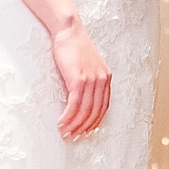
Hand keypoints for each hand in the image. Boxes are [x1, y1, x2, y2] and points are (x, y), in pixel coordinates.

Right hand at [50, 17, 111, 139]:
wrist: (69, 31)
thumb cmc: (74, 45)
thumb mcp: (87, 64)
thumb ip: (88, 79)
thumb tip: (80, 97)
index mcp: (105, 77)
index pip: (103, 107)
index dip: (94, 122)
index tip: (86, 131)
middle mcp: (101, 80)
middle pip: (95, 112)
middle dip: (84, 127)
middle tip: (74, 137)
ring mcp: (91, 80)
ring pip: (84, 111)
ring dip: (74, 125)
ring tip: (65, 133)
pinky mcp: (78, 79)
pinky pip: (75, 105)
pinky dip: (68, 117)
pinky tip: (62, 123)